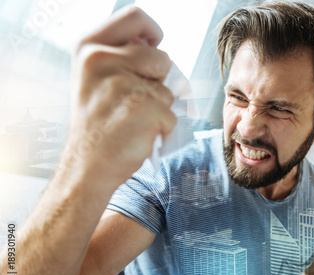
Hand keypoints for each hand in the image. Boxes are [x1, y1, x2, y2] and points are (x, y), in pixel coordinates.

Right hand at [62, 6, 175, 186]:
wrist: (87, 166)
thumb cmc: (98, 122)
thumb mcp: (95, 77)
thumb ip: (120, 54)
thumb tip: (154, 43)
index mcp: (89, 47)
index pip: (136, 17)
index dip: (152, 32)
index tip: (152, 47)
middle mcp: (102, 60)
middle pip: (162, 57)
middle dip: (158, 80)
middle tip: (134, 101)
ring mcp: (124, 86)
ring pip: (169, 89)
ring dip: (160, 106)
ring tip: (132, 119)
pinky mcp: (145, 110)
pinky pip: (173, 114)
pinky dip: (163, 127)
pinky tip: (139, 134)